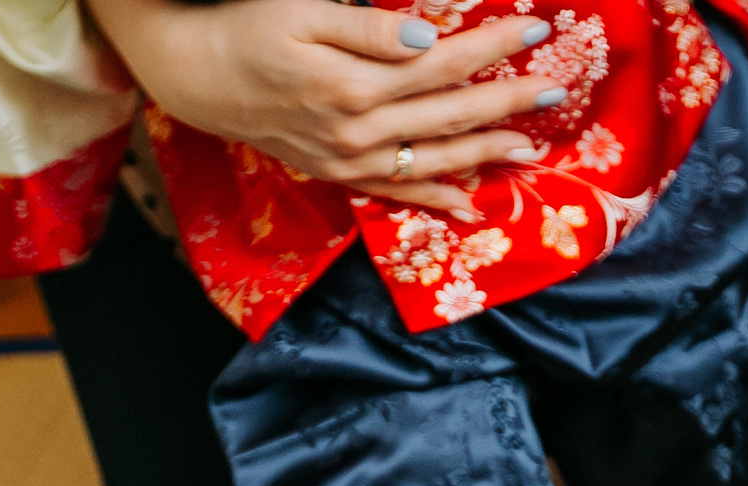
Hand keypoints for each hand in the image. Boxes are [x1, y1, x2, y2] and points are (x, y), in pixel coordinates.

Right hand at [85, 0, 563, 215]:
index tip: (535, 27)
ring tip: (528, 149)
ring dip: (481, 154)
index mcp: (354, 84)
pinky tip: (468, 205)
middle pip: (447, 115)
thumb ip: (367, 28)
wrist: (194, 76)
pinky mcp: (335, 173)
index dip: (492, 44)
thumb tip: (427, 37)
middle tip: (553, 91)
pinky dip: (432, 201)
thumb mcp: (302, 11)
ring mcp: (347, 159)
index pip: (442, 62)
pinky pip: (392, 194)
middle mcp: (357, 131)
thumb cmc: (247, 30)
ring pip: (429, 160)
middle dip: (506, 102)